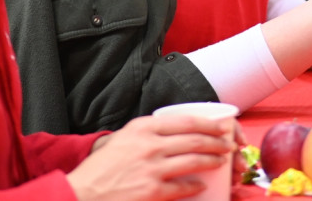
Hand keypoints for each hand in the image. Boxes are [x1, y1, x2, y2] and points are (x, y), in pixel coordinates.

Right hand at [67, 114, 233, 200]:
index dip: (208, 124)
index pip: (185, 120)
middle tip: (227, 145)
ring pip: (193, 161)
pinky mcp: (152, 191)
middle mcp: (149, 144)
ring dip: (212, 161)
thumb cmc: (101, 167)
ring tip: (221, 161)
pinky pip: (182, 186)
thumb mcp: (122, 139)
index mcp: (143, 127)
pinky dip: (195, 185)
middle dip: (216, 142)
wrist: (83, 191)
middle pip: (194, 140)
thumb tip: (172, 133)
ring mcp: (151, 168)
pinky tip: (202, 184)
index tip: (220, 127)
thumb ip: (146, 133)